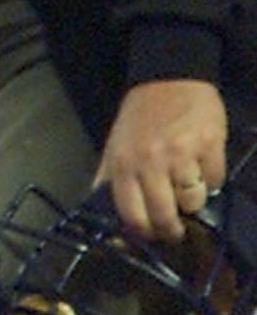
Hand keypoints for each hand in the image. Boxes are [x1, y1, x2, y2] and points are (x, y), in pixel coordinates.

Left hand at [95, 77, 227, 242]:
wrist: (169, 78)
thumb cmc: (140, 117)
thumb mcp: (115, 146)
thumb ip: (108, 179)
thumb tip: (99, 215)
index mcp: (122, 164)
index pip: (132, 216)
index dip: (145, 233)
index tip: (153, 236)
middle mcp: (149, 161)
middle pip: (165, 216)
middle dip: (172, 229)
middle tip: (176, 229)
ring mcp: (180, 153)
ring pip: (193, 201)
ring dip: (193, 199)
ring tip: (188, 185)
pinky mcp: (209, 144)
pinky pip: (215, 180)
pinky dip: (212, 178)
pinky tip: (203, 165)